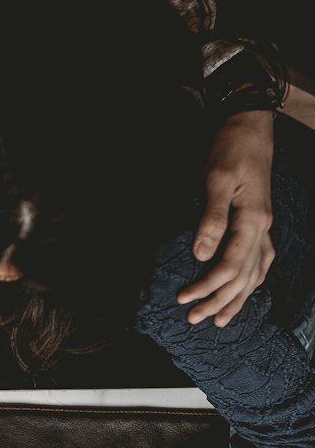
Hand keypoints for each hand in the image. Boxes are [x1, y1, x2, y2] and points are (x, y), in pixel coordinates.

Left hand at [179, 110, 274, 327]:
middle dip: (218, 301)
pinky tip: (246, 291)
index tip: (183, 299)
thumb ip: (210, 218)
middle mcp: (263, 228)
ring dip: (238, 299)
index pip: (230, 266)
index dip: (207, 286)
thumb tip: (200, 254)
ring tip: (220, 321)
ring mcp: (265, 226)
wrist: (250, 126)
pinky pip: (261, 261)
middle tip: (194, 320)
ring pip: (256, 273)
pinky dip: (253, 281)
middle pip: (244, 277)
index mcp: (253, 220)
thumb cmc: (231, 149)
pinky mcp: (260, 222)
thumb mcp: (216, 178)